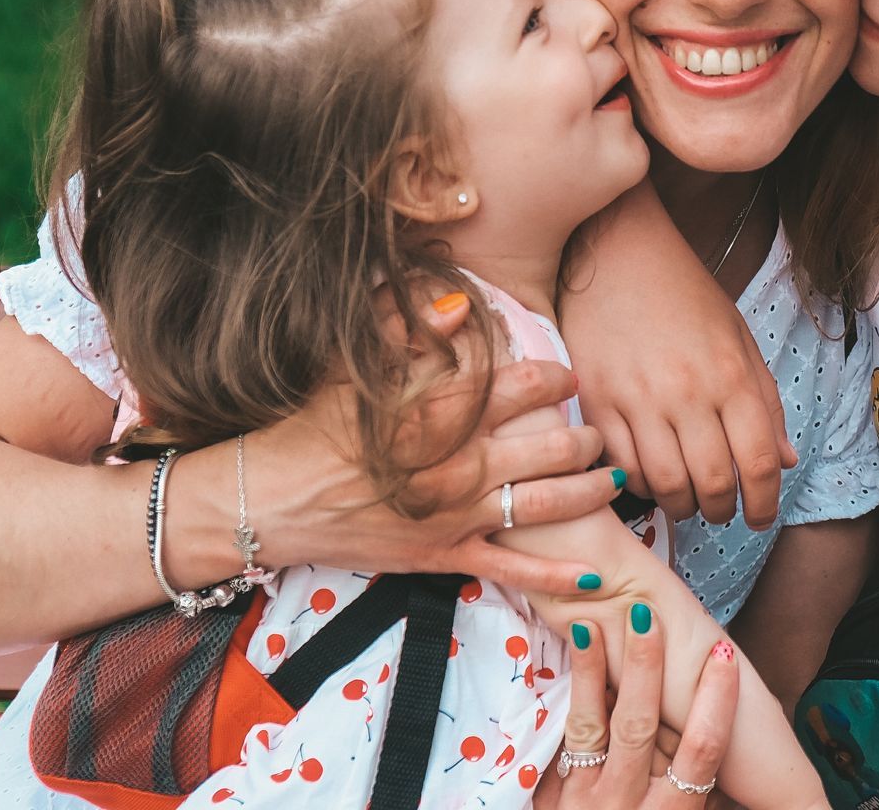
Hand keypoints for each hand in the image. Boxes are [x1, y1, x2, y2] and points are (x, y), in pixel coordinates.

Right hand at [241, 298, 624, 595]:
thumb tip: (460, 301)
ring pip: (548, 504)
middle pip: (550, 447)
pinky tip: (595, 577)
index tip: (568, 377)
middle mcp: (457, 464)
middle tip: (598, 433)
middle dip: (585, 439)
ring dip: (590, 492)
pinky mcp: (443, 556)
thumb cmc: (306, 429)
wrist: (265, 501)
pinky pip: (514, 570)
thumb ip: (408, 330)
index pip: (522, 388)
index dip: (556, 379)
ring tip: (612, 480)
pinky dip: (558, 577)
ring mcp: (455, 515)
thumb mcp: (354, 369)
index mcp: (438, 412)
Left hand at [540, 607, 739, 808]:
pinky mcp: (556, 797)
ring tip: (593, 624)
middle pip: (641, 728)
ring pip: (592, 726)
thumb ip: (693, 790)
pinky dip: (566, 699)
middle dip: (646, 670)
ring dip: (594, 672)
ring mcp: (588, 798)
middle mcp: (631, 804)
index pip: (700, 754)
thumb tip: (715, 742)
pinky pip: (562, 740)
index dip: (715, 703)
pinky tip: (565, 662)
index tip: (723, 657)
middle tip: (648, 619)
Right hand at [562, 182, 794, 526]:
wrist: (617, 251)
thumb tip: (784, 463)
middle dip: (722, 510)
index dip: (764, 502)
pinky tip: (651, 477)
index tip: (760, 517)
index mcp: (731, 375)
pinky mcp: (597, 400)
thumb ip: (764, 402)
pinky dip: (640, 485)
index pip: (757, 462)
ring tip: (688, 501)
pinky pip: (621, 465)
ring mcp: (638, 399)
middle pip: (712, 482)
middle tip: (722, 511)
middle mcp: (687, 392)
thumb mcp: (739, 338)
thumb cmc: (684, 294)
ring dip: (682, 506)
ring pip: (665, 484)